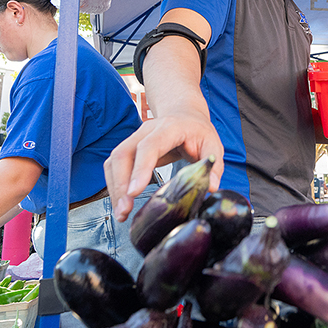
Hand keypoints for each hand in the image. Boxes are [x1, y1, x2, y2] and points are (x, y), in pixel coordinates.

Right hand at [105, 113, 223, 222]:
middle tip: (124, 210)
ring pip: (114, 161)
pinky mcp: (128, 148)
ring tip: (122, 213)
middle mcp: (146, 130)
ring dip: (114, 188)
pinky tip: (121, 203)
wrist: (184, 115)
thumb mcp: (213, 144)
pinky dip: (114, 185)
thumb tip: (210, 188)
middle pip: (123, 154)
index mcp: (169, 128)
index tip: (134, 192)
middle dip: (120, 184)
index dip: (140, 169)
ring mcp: (134, 138)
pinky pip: (114, 166)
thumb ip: (213, 166)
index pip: (149, 147)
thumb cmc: (198, 131)